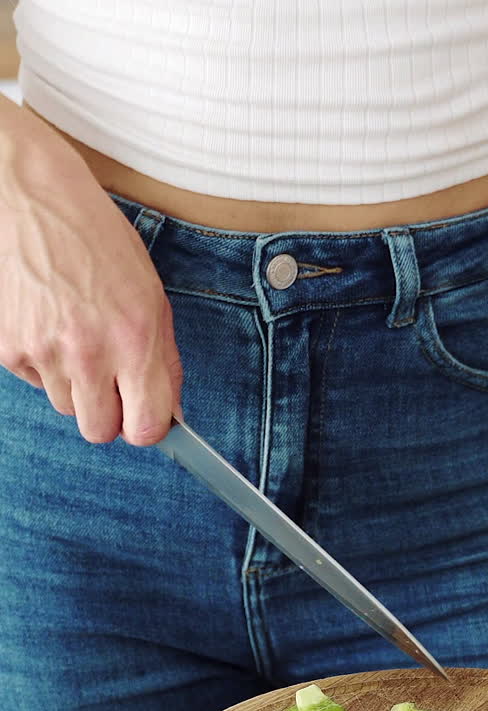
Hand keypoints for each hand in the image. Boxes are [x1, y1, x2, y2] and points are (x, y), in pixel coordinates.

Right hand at [0, 99, 181, 444]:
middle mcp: (89, 352)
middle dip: (108, 414)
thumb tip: (167, 412)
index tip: (143, 414)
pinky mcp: (10, 348)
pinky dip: (45, 364)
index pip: (144, 428)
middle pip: (99, 431)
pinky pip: (36, 383)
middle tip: (109, 382)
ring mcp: (44, 352)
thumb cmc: (98, 241)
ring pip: (66, 407)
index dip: (145, 426)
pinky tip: (50, 324)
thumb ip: (161, 360)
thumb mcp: (150, 295)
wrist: (34, 198)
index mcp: (135, 339)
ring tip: (77, 336)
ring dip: (75, 386)